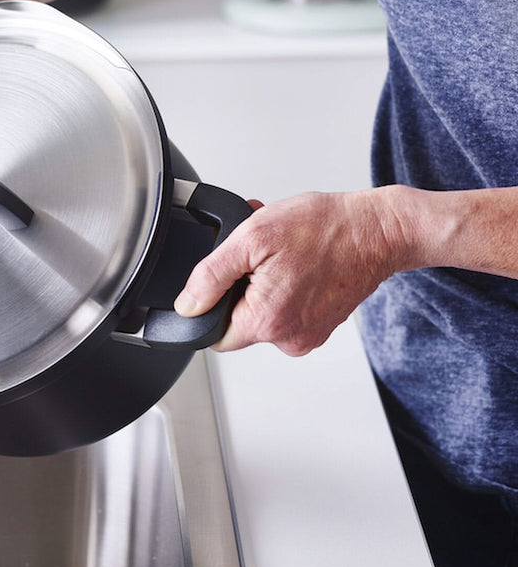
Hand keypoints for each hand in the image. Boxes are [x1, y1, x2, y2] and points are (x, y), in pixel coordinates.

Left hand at [174, 190, 406, 355]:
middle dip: (241, 288)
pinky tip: (297, 263)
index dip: (212, 304)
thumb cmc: (325, 228)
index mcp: (266, 322)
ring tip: (282, 255)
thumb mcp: (252, 238)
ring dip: (264, 284)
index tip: (226, 279)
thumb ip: (210, 276)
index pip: (214, 334)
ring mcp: (309, 334)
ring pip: (265, 315)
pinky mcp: (322, 325)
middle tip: (259, 257)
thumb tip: (187, 305)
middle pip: (240, 323)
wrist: (379, 230)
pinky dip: (286, 287)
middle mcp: (289, 338)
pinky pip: (289, 311)